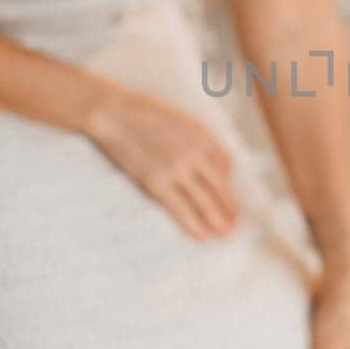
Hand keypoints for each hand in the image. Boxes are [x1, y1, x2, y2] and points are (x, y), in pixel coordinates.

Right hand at [82, 81, 240, 241]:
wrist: (114, 114)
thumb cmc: (142, 111)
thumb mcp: (179, 118)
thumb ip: (195, 137)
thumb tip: (207, 158)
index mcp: (202, 135)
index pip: (226, 163)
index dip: (228, 179)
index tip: (226, 191)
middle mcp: (195, 153)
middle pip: (221, 186)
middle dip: (230, 206)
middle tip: (236, 222)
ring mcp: (177, 170)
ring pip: (205, 201)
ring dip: (217, 219)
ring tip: (225, 233)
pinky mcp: (157, 183)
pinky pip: (181, 209)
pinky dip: (193, 225)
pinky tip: (202, 236)